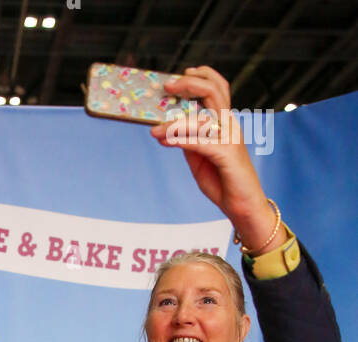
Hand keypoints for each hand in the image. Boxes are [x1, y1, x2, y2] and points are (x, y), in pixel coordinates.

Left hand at [149, 65, 285, 251]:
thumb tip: (167, 131)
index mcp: (225, 123)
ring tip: (155, 126)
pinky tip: (163, 140)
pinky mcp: (227, 155)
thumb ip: (189, 142)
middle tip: (168, 85)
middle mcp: (230, 125)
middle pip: (214, 91)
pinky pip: (200, 142)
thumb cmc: (224, 182)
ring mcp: (230, 138)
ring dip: (176, 119)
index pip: (218, 88)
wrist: (244, 207)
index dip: (201, 77)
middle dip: (190, 84)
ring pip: (204, 116)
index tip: (179, 77)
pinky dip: (179, 139)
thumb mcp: (200, 159)